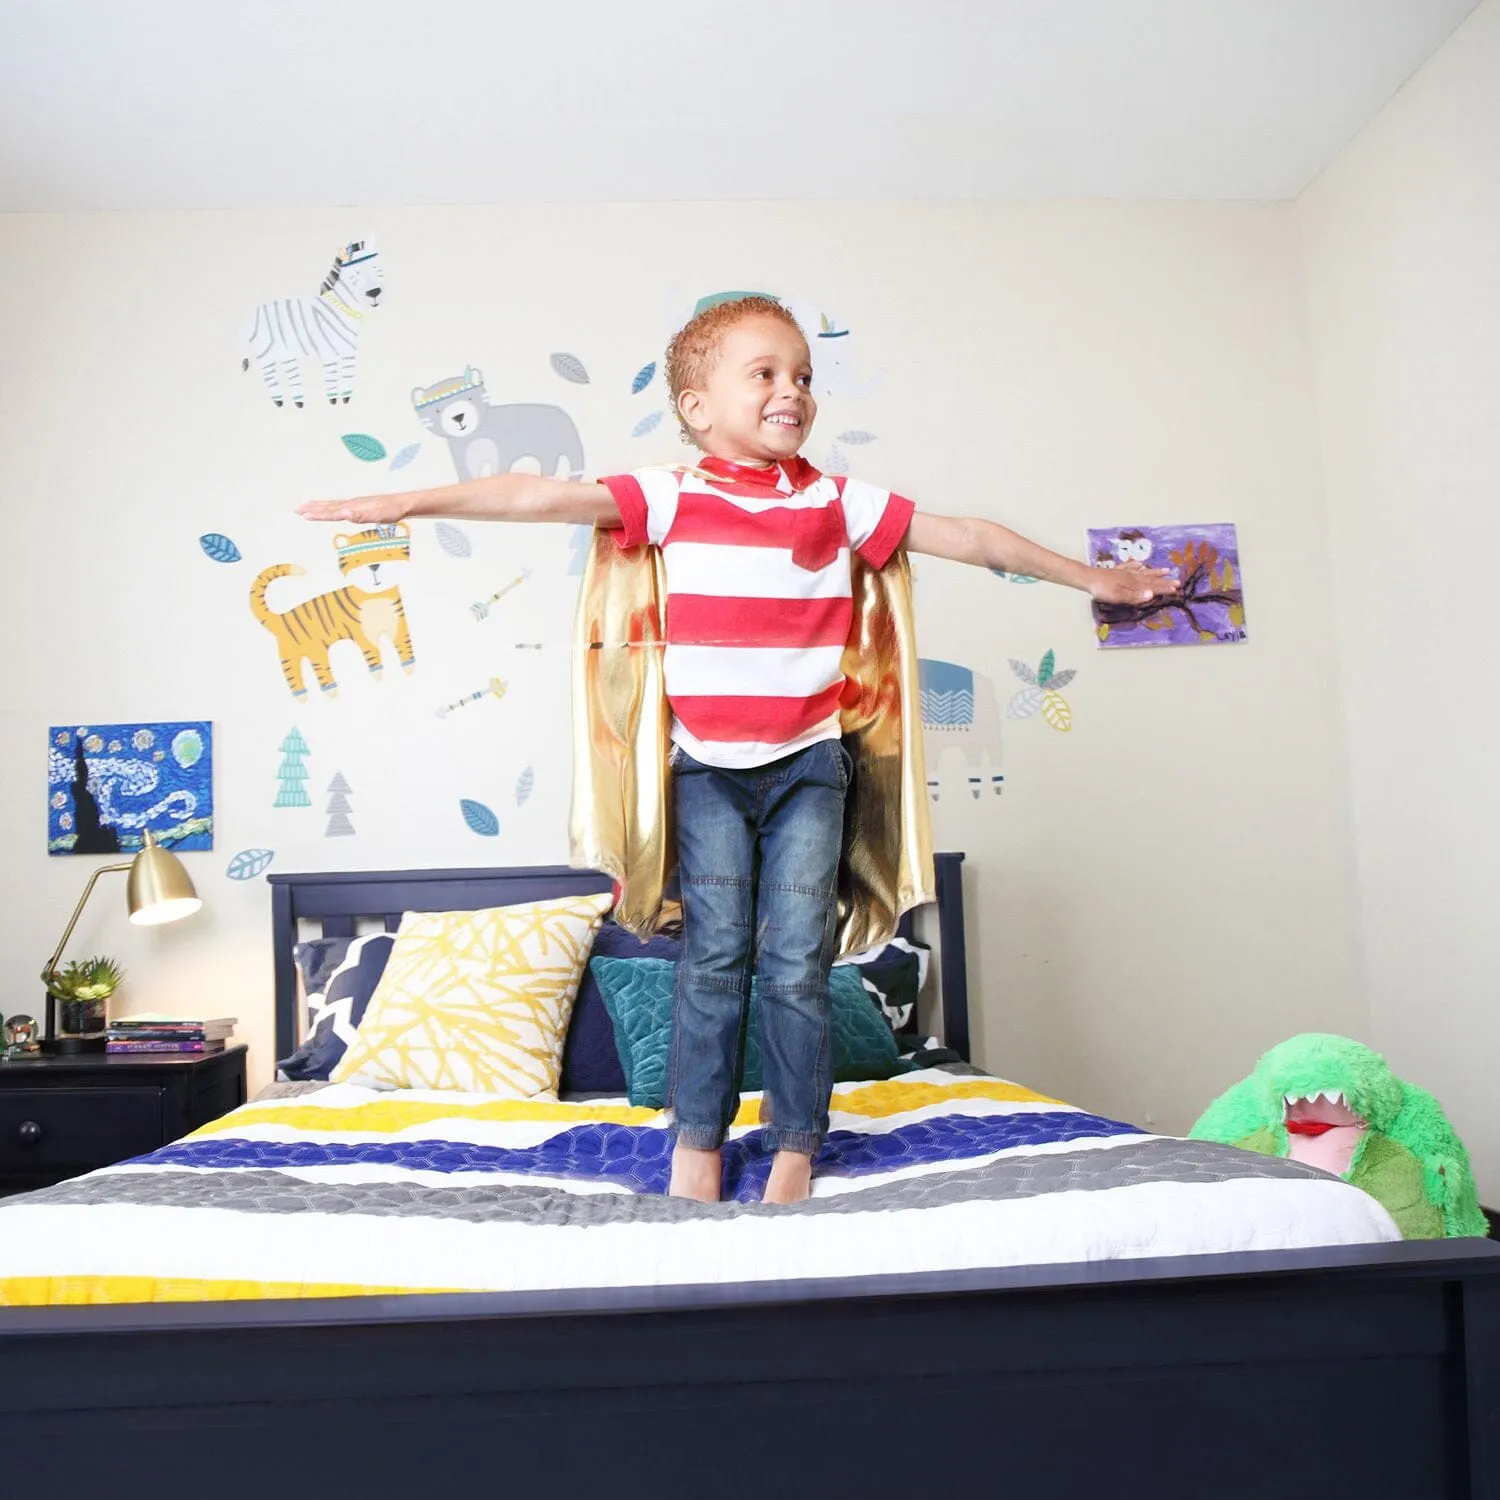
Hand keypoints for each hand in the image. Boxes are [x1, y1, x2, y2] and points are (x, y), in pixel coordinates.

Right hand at [297, 493, 411, 523]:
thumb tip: (344, 513)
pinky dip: (331, 505)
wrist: (404, 504)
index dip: (317, 514)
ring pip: (332, 505)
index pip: (332, 512)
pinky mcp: (360, 505)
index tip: (303, 515)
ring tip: (305, 504)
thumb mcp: (378, 515)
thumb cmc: (392, 511)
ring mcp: (355, 503)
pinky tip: (330, 508)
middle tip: (296, 509)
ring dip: (319, 505)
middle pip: (329, 507)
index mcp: (353, 507)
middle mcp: (352, 504)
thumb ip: (361, 515)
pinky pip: (340, 505)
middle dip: (313, 509)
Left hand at [1089, 562, 1178, 603]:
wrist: (1087, 578)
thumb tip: (1151, 595)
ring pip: (1143, 572)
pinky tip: (1141, 564)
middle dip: (1164, 581)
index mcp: (1134, 584)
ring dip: (1154, 572)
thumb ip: (1135, 596)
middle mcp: (1132, 577)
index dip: (1164, 588)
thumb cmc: (1102, 590)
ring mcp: (1124, 573)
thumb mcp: (1119, 596)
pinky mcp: (1117, 571)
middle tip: (1177, 581)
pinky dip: (1137, 566)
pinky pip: (1130, 567)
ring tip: (1165, 570)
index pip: (1152, 587)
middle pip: (1150, 579)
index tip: (1176, 588)